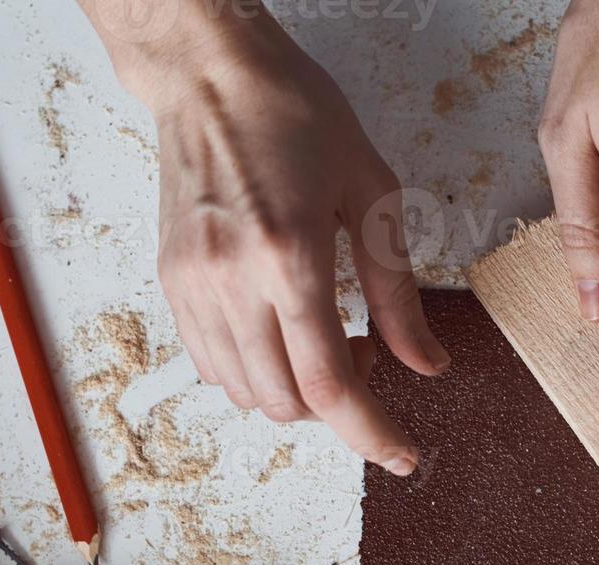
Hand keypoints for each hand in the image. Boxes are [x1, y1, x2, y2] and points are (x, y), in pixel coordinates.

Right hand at [80, 3, 447, 475]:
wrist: (211, 75)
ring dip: (296, 392)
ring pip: (248, 394)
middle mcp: (231, 281)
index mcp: (290, 258)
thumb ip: (399, 294)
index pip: (331, 386)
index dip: (372, 434)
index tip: (403, 455)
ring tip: (322, 335)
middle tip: (365, 354)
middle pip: (288, 403)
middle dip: (339, 406)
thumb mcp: (373, 196)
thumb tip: (427, 365)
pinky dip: (256, 372)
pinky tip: (280, 330)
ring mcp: (193, 286)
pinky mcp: (171, 282)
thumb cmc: (297, 116)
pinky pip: (213, 365)